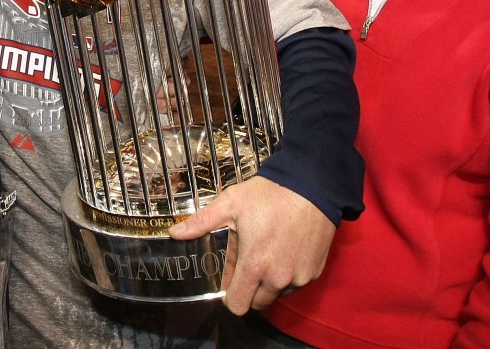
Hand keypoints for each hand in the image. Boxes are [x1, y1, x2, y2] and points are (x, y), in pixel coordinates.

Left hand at [168, 176, 334, 313]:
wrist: (311, 185)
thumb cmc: (270, 194)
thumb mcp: (230, 204)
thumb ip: (201, 222)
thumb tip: (175, 233)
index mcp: (254, 265)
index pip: (237, 305)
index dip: (229, 296)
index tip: (228, 282)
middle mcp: (278, 278)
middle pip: (257, 303)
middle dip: (249, 289)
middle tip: (247, 262)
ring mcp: (299, 276)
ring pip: (277, 294)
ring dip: (269, 282)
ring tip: (266, 252)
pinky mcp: (314, 271)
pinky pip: (296, 284)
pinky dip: (288, 275)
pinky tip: (284, 250)